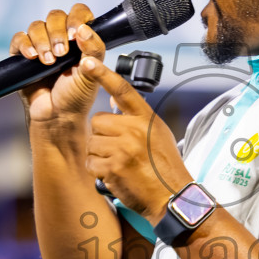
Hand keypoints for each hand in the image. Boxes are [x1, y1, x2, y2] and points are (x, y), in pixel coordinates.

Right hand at [10, 5, 107, 125]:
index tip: (75, 34)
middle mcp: (60, 38)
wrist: (58, 116)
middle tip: (62, 53)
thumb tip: (84, 28)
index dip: (75, 17)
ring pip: (36, 26)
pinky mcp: (23, 55)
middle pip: (55, 16)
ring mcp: (41, 45)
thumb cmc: (77, 97)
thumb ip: (94, 48)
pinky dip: (25, 45)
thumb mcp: (93, 72)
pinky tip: (32, 57)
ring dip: (42, 41)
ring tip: (49, 61)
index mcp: (80, 39)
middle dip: (57, 33)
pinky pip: (19, 38)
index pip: (78, 12)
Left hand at [82, 55, 193, 221]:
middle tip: (119, 150)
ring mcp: (123, 148)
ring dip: (100, 155)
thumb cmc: (165, 167)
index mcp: (145, 119)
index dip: (102, 74)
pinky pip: (92, 163)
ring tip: (121, 164)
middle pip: (97, 121)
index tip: (86, 61)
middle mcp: (134, 130)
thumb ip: (135, 115)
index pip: (122, 89)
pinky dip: (99, 172)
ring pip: (92, 143)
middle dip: (102, 136)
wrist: (172, 197)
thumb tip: (112, 94)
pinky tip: (116, 175)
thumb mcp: (157, 133)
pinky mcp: (114, 167)